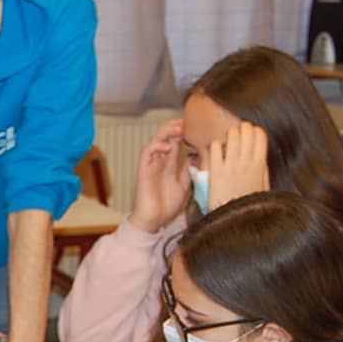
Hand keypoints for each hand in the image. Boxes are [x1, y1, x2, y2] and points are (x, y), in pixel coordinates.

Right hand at [126, 118, 189, 233]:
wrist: (154, 220)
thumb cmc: (167, 205)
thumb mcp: (184, 184)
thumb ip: (188, 169)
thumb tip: (196, 155)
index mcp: (170, 163)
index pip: (176, 141)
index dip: (185, 131)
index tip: (198, 125)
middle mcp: (160, 160)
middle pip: (166, 136)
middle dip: (176, 127)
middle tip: (189, 121)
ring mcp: (152, 163)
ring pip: (157, 140)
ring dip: (167, 132)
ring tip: (179, 129)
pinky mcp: (144, 169)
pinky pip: (148, 151)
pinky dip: (157, 146)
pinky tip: (168, 146)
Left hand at [206, 120, 269, 210]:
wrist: (234, 220)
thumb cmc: (249, 205)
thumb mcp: (263, 185)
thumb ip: (262, 169)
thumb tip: (261, 156)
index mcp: (260, 164)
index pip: (260, 134)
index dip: (254, 131)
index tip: (249, 136)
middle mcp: (247, 162)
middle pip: (246, 130)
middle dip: (241, 129)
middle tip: (236, 137)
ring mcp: (231, 165)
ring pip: (232, 134)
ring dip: (228, 135)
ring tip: (226, 143)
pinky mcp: (216, 170)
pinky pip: (215, 146)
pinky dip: (215, 145)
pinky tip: (216, 153)